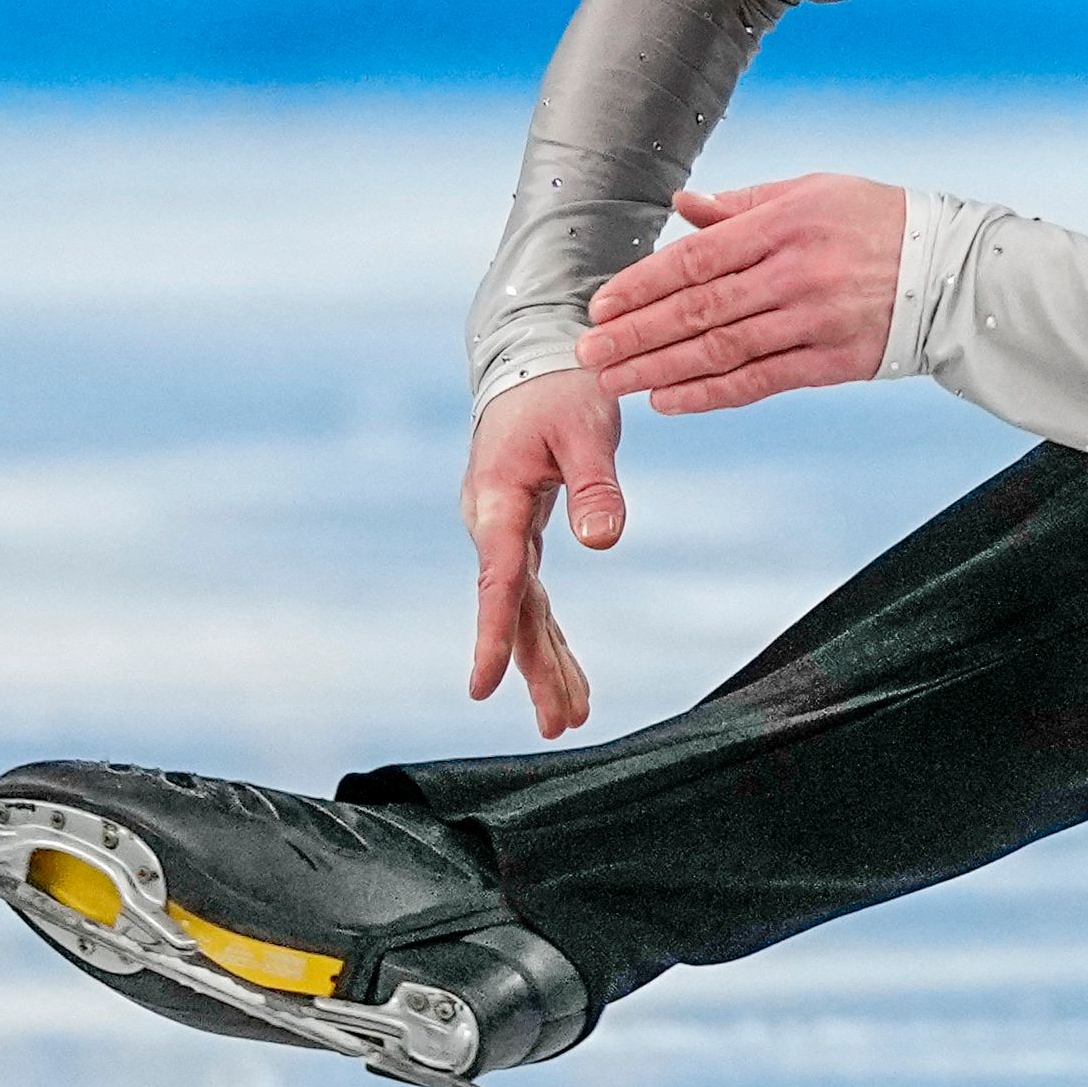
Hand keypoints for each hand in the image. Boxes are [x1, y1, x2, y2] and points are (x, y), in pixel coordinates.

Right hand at [463, 368, 621, 736]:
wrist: (531, 363)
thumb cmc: (558, 389)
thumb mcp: (586, 428)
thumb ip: (596, 485)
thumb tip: (604, 542)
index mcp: (497, 498)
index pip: (498, 577)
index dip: (493, 633)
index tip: (484, 686)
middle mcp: (491, 523)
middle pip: (513, 607)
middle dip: (534, 668)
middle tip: (562, 723)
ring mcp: (502, 532)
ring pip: (523, 609)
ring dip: (544, 662)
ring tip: (570, 717)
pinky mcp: (519, 533)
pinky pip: (531, 595)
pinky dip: (548, 635)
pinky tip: (565, 675)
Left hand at [580, 173, 910, 413]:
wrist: (955, 271)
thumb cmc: (878, 222)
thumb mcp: (813, 192)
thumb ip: (744, 204)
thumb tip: (682, 209)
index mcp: (784, 224)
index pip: (696, 259)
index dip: (642, 285)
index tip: (601, 306)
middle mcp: (795, 274)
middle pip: (699, 310)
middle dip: (636, 335)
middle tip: (588, 354)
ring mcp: (814, 322)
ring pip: (722, 351)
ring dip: (660, 369)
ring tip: (614, 381)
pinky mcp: (833, 362)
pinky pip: (760, 381)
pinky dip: (710, 394)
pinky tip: (669, 401)